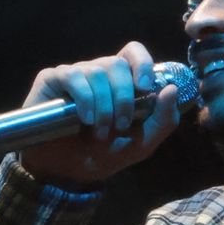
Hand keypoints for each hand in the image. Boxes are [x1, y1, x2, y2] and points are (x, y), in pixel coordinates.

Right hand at [14, 41, 183, 189]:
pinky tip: (84, 119)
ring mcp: (74, 74)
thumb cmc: (102, 155)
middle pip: (117, 63)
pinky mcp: (52, 79)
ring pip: (97, 71)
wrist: (65, 171)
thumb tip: (171, 89)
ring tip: (100, 131)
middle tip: (121, 125)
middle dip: (124, 97)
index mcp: (120, 83)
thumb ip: (163, 120)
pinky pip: (73, 76)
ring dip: (104, 105)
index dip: (143, 63)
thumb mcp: (141, 144)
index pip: (133, 53)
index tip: (146, 87)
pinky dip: (84, 99)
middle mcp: (97, 73)